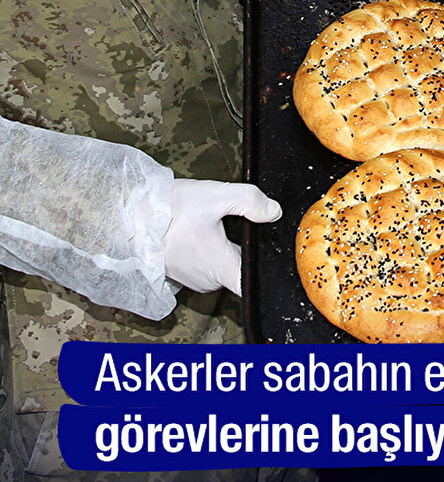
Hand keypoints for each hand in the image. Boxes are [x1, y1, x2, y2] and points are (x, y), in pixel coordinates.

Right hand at [163, 179, 281, 294]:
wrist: (132, 215)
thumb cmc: (171, 210)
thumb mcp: (217, 196)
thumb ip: (251, 201)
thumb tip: (274, 212)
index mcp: (222, 268)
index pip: (252, 285)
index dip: (266, 272)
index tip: (271, 253)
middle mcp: (208, 281)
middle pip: (240, 268)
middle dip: (244, 247)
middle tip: (238, 223)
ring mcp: (193, 279)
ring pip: (222, 264)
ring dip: (225, 247)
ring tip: (215, 224)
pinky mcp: (181, 273)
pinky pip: (205, 264)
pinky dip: (208, 249)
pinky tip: (201, 230)